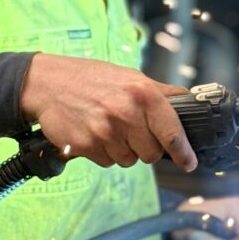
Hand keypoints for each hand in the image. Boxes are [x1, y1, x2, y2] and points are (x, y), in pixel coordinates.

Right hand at [19, 53, 197, 171]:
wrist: (49, 83)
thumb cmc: (93, 78)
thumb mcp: (132, 77)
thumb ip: (161, 93)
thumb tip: (189, 102)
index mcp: (144, 93)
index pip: (173, 132)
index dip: (184, 152)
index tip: (188, 162)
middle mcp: (126, 113)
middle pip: (152, 154)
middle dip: (147, 148)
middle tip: (134, 131)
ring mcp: (105, 132)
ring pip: (129, 160)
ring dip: (124, 150)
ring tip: (111, 128)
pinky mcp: (86, 146)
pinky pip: (107, 162)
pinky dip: (105, 153)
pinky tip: (96, 133)